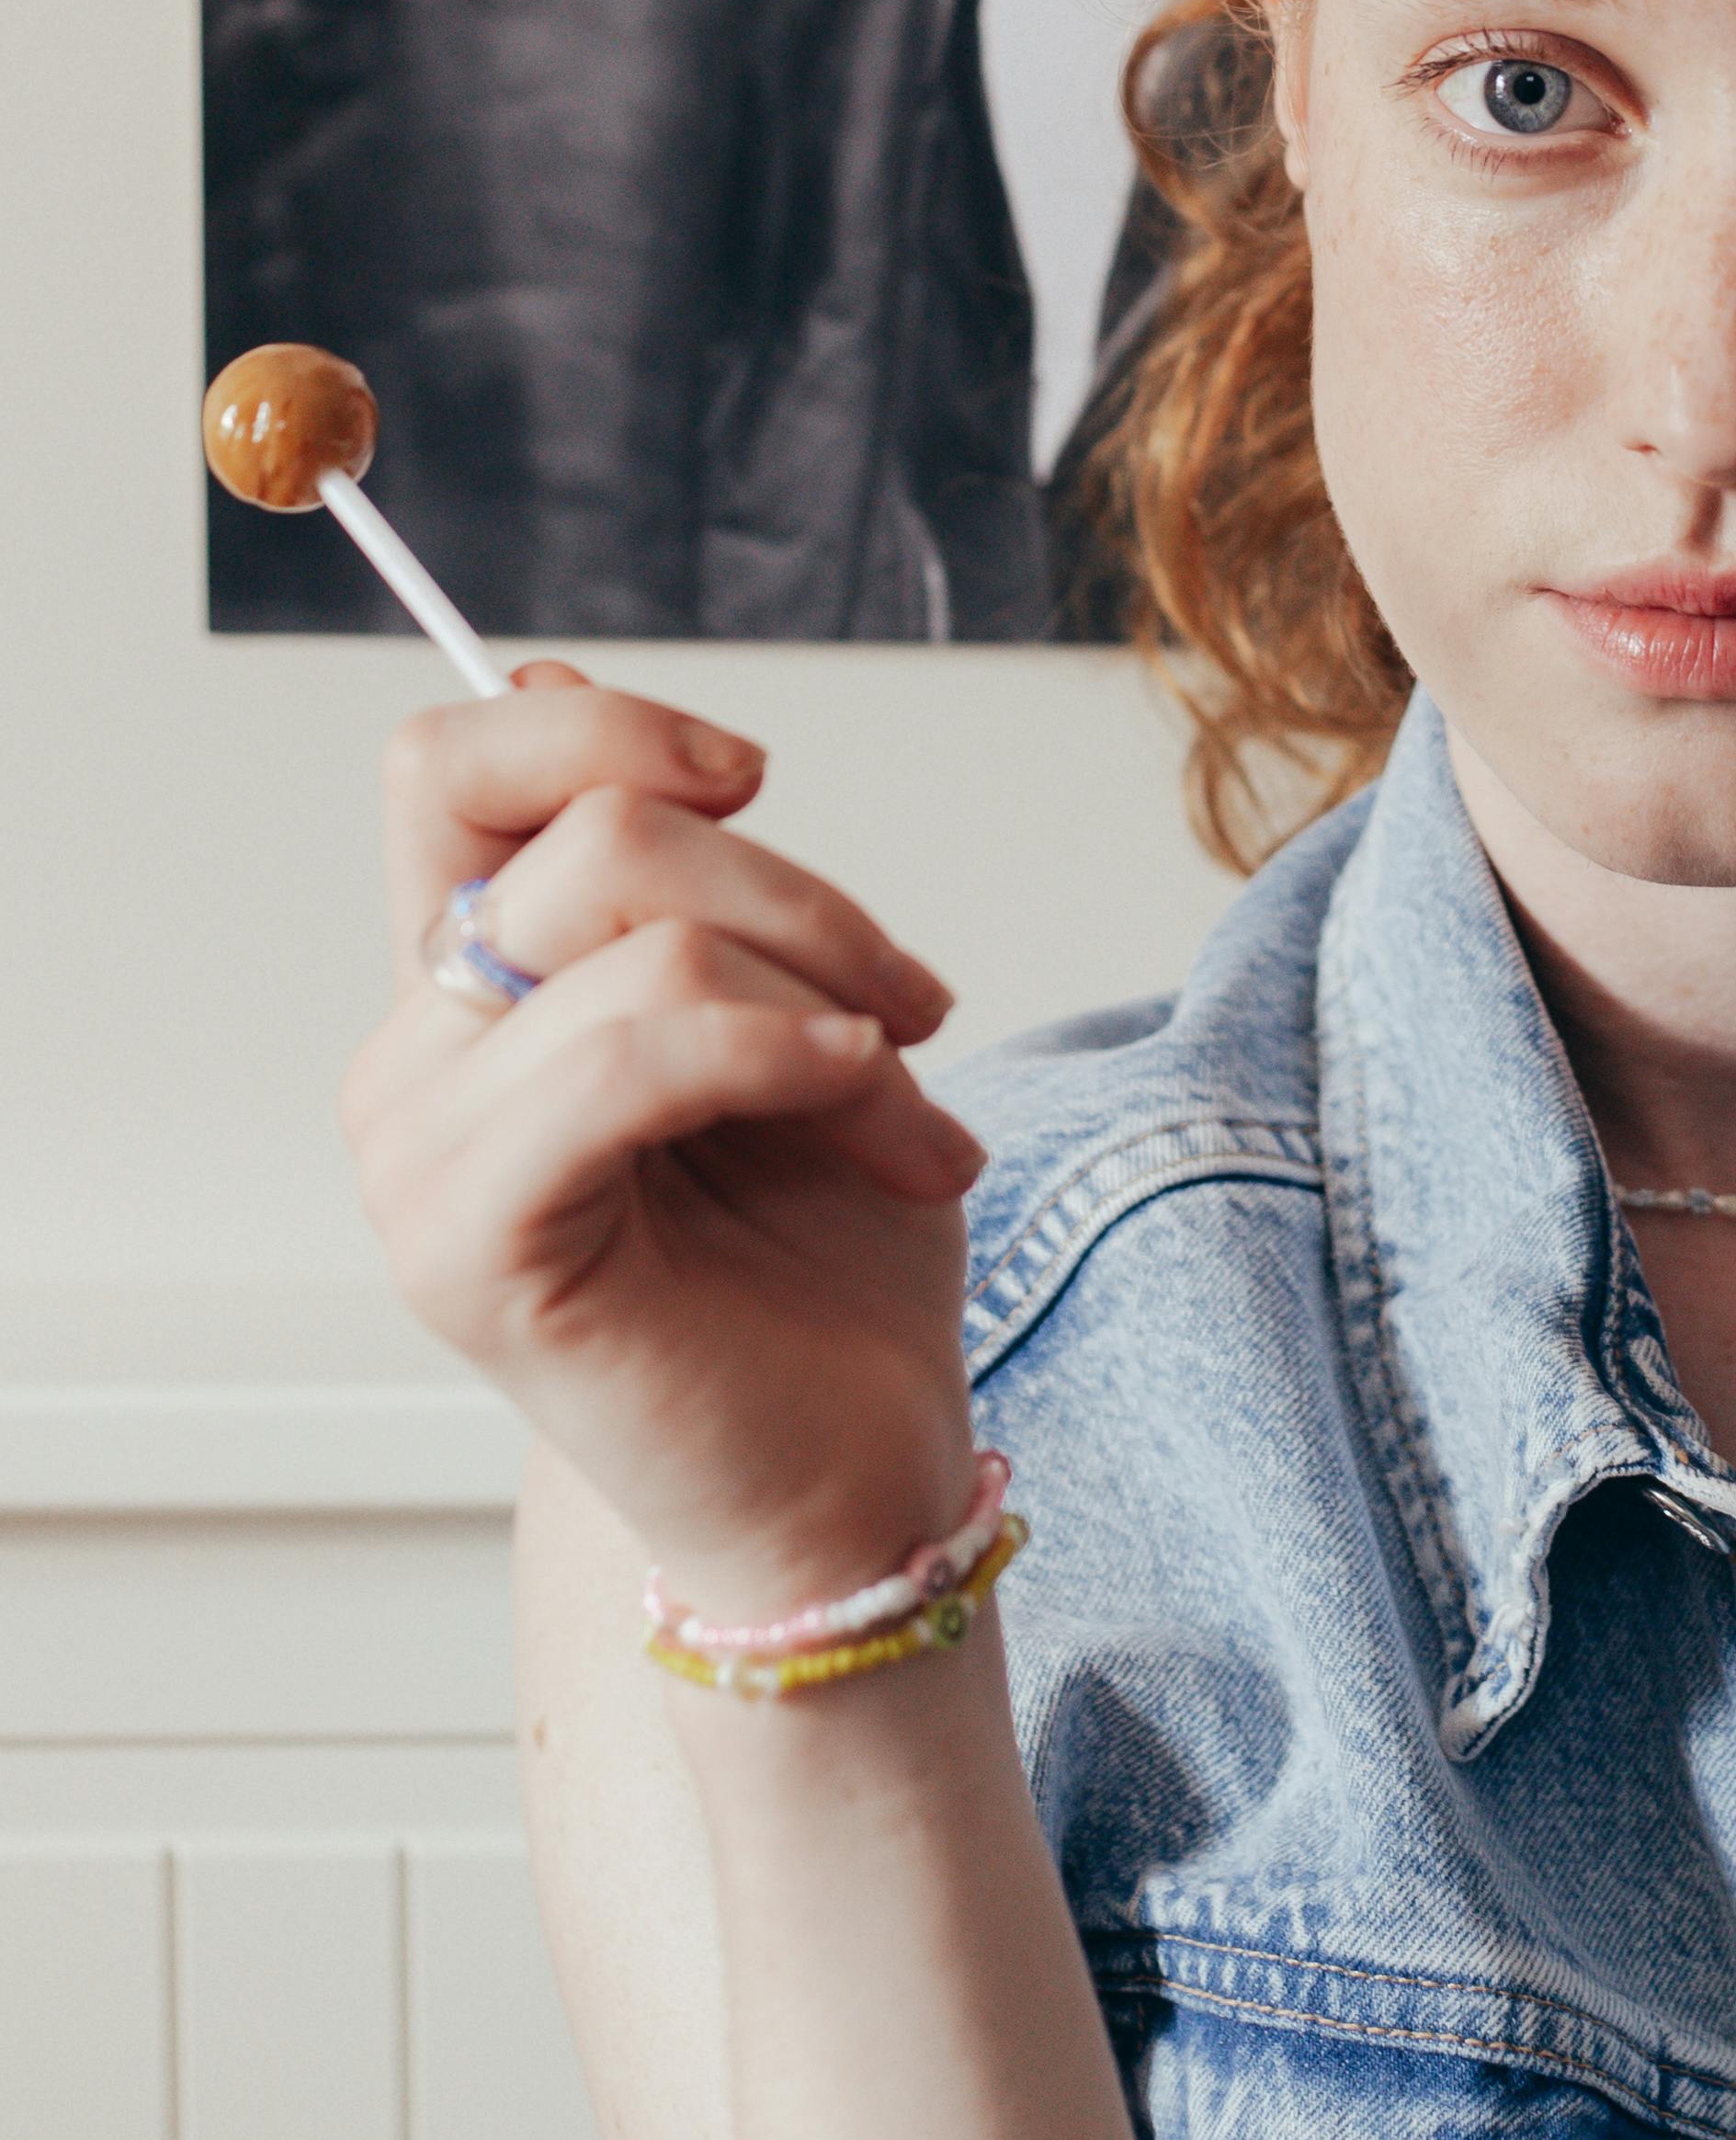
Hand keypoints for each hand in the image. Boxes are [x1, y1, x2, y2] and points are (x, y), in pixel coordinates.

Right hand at [340, 664, 987, 1626]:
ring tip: (912, 1108)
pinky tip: (868, 1105)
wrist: (858, 1457)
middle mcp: (415, 1063)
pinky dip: (784, 1052)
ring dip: (835, 1000)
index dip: (598, 728)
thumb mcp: (773, 995)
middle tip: (917, 1005)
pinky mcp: (468, 1249)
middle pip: (594, 830)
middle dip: (806, 897)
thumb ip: (661, 863)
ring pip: (643, 936)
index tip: (748, 776)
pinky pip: (631, 1054)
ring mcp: (423, 1160)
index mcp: (469, 989)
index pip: (444, 766)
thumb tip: (547, 682)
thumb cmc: (821, 1241)